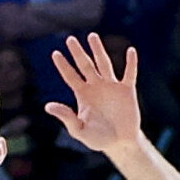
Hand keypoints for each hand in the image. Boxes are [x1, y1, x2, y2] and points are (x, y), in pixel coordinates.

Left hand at [38, 36, 143, 154]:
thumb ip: (66, 117)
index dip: (63, 65)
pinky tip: (131, 51)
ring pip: (104, 63)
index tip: (55, 53)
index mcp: (83, 94)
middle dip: (77, 52)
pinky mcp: (127, 91)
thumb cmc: (98, 138)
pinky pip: (129, 74)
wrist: (120, 143)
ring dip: (98, 50)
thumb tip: (48, 106)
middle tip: (70, 39)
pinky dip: (131, 63)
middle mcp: (96, 86)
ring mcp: (111, 86)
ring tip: (92, 36)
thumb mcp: (79, 130)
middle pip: (85, 65)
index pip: (70, 76)